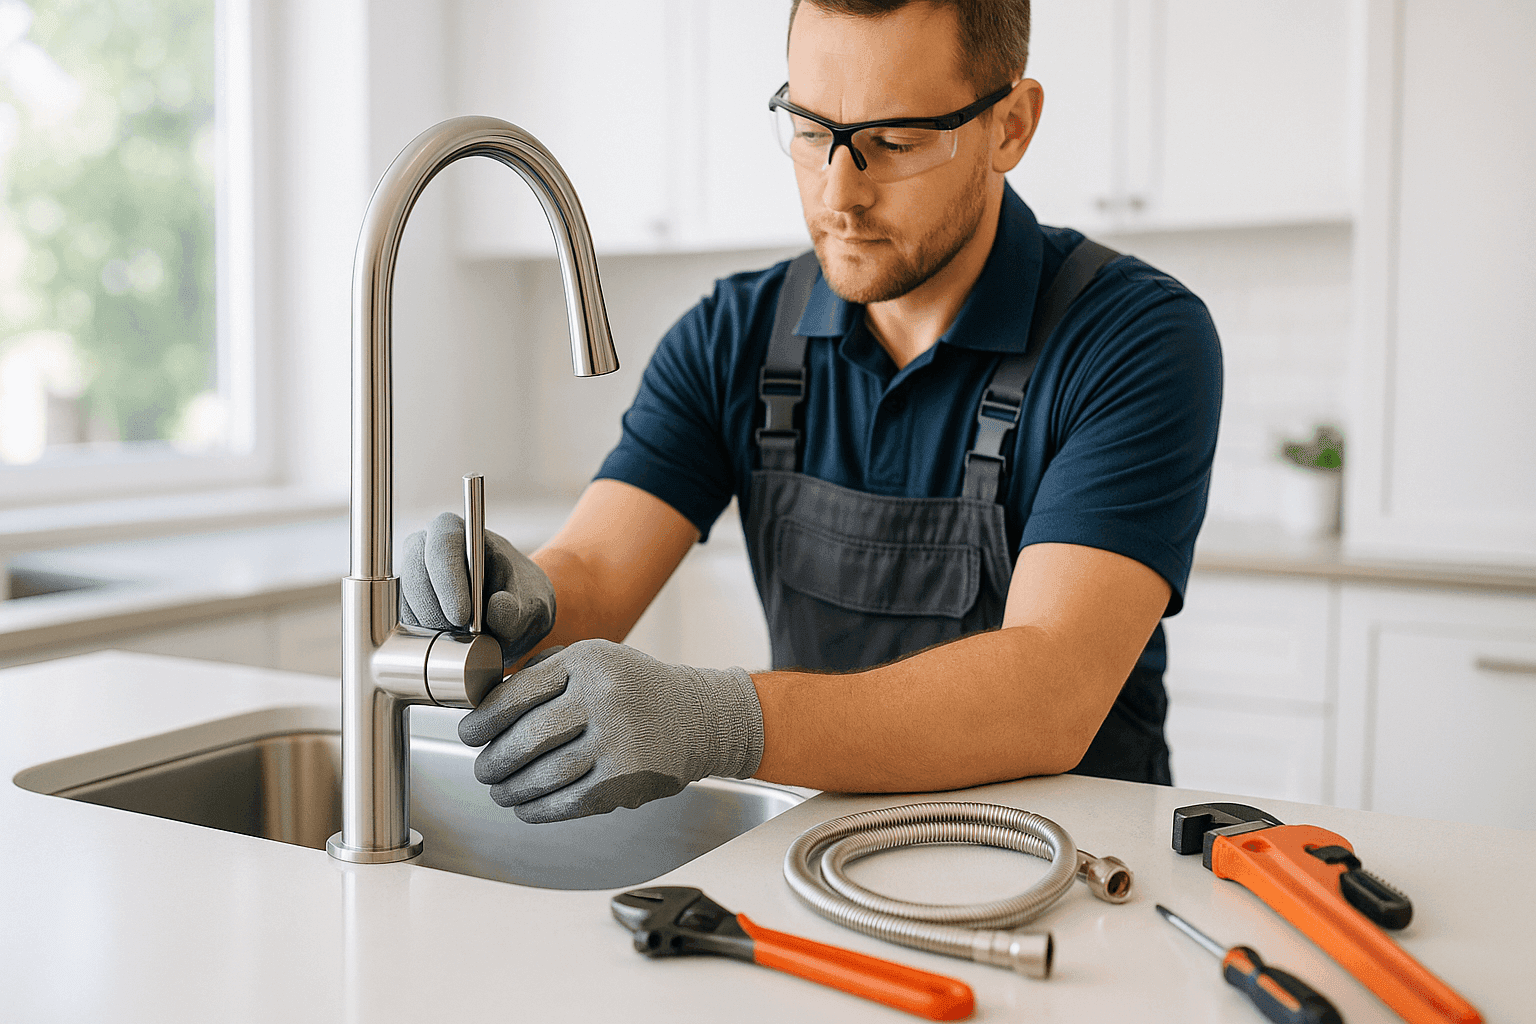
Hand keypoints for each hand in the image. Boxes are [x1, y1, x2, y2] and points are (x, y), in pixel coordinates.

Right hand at [399, 512, 555, 668]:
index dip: (447, 579)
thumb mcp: (532, 605)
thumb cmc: (522, 599)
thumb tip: (496, 608)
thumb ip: (517, 610)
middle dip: (433, 608)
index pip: (443, 542)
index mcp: (462, 533)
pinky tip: (449, 643)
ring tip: (461, 640)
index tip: (462, 616)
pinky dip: (423, 637)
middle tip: (457, 635)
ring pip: (407, 600)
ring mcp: (415, 576)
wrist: (516, 618)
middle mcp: (429, 548)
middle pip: (414, 570)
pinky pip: (405, 621)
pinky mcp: (410, 605)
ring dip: (428, 625)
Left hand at [457, 639, 763, 822]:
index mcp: (588, 662)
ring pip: (544, 775)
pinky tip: (525, 807)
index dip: (484, 720)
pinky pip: (569, 801)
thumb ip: (544, 673)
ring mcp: (617, 741)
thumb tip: (484, 703)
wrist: (698, 718)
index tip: (468, 734)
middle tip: (483, 768)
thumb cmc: (635, 688)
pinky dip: (539, 809)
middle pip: (527, 738)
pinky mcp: (626, 780)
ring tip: (500, 790)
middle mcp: (604, 698)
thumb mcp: (595, 659)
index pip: (518, 693)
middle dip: (494, 760)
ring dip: (512, 789)